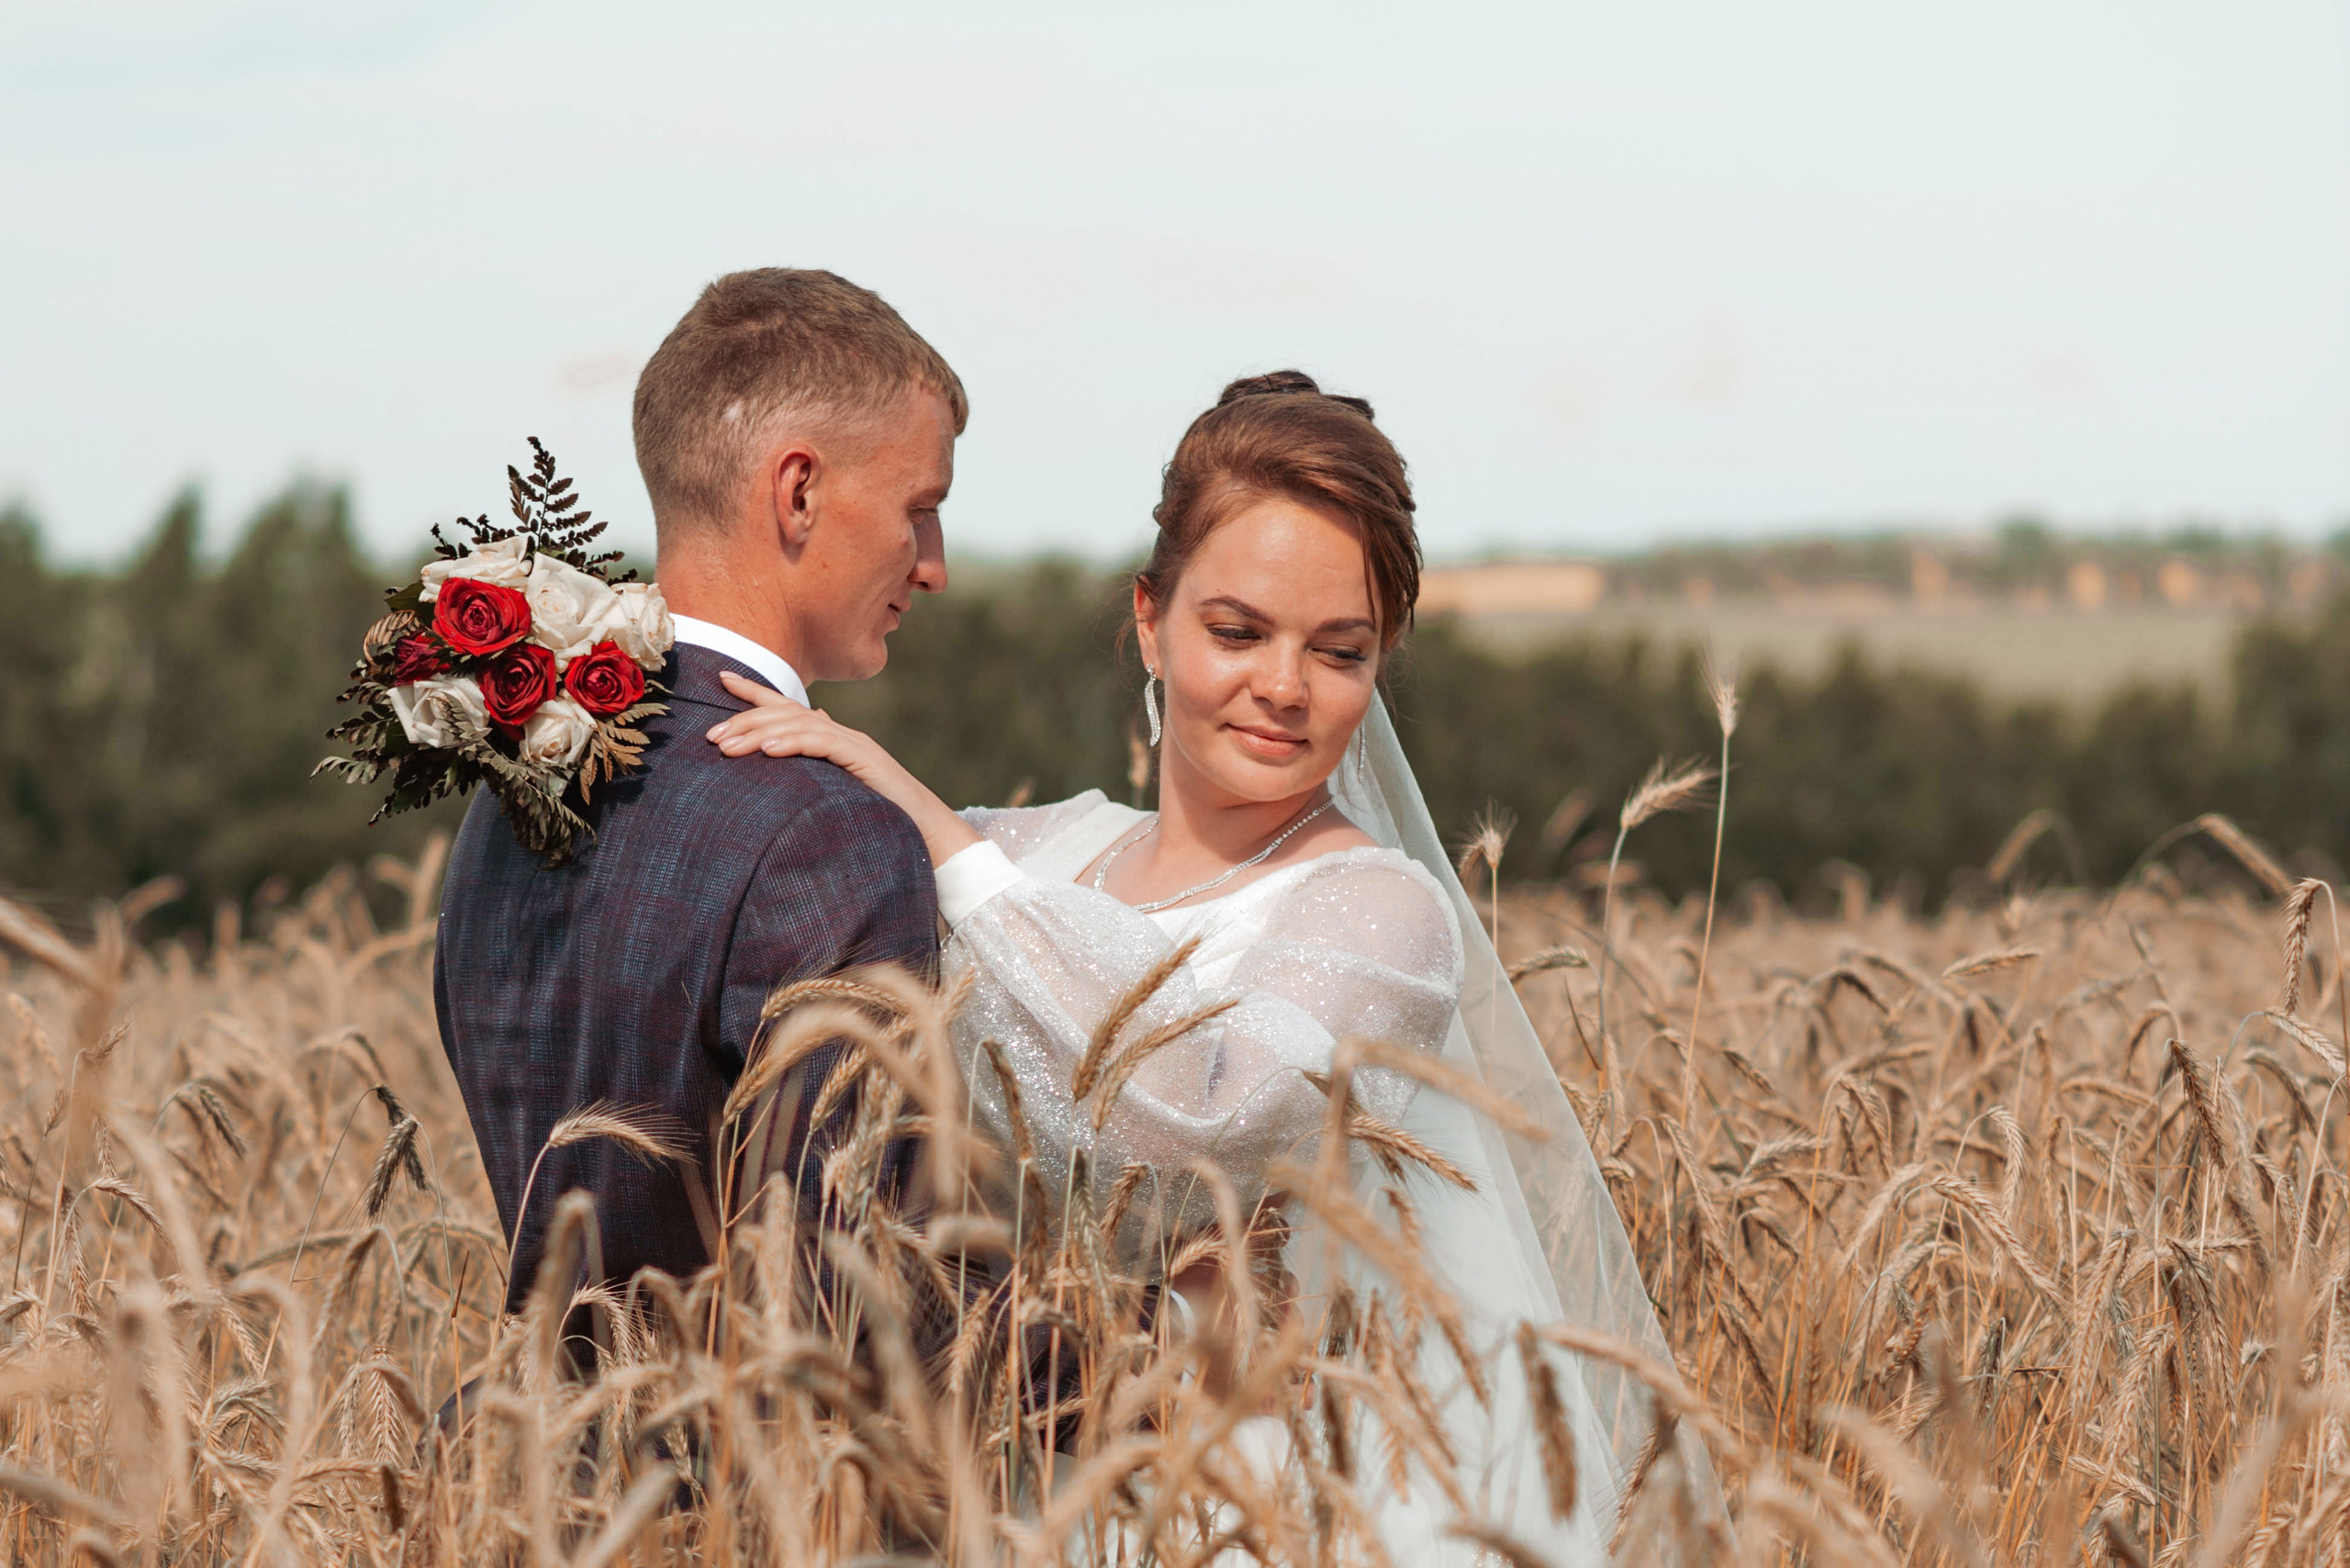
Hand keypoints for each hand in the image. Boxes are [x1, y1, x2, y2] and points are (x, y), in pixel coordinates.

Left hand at [705, 671, 979, 867]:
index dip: (754, 691)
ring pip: (798, 724)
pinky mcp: (863, 758)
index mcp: (831, 739)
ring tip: (727, 746)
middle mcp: (841, 734)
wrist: (925, 831)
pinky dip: (792, 743)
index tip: (721, 677)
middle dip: (745, 719)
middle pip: (786, 714)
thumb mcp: (836, 792)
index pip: (787, 707)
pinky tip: (768, 750)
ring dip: (758, 733)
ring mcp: (853, 743)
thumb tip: (786, 754)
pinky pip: (822, 743)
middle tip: (710, 735)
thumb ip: (815, 771)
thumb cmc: (880, 816)